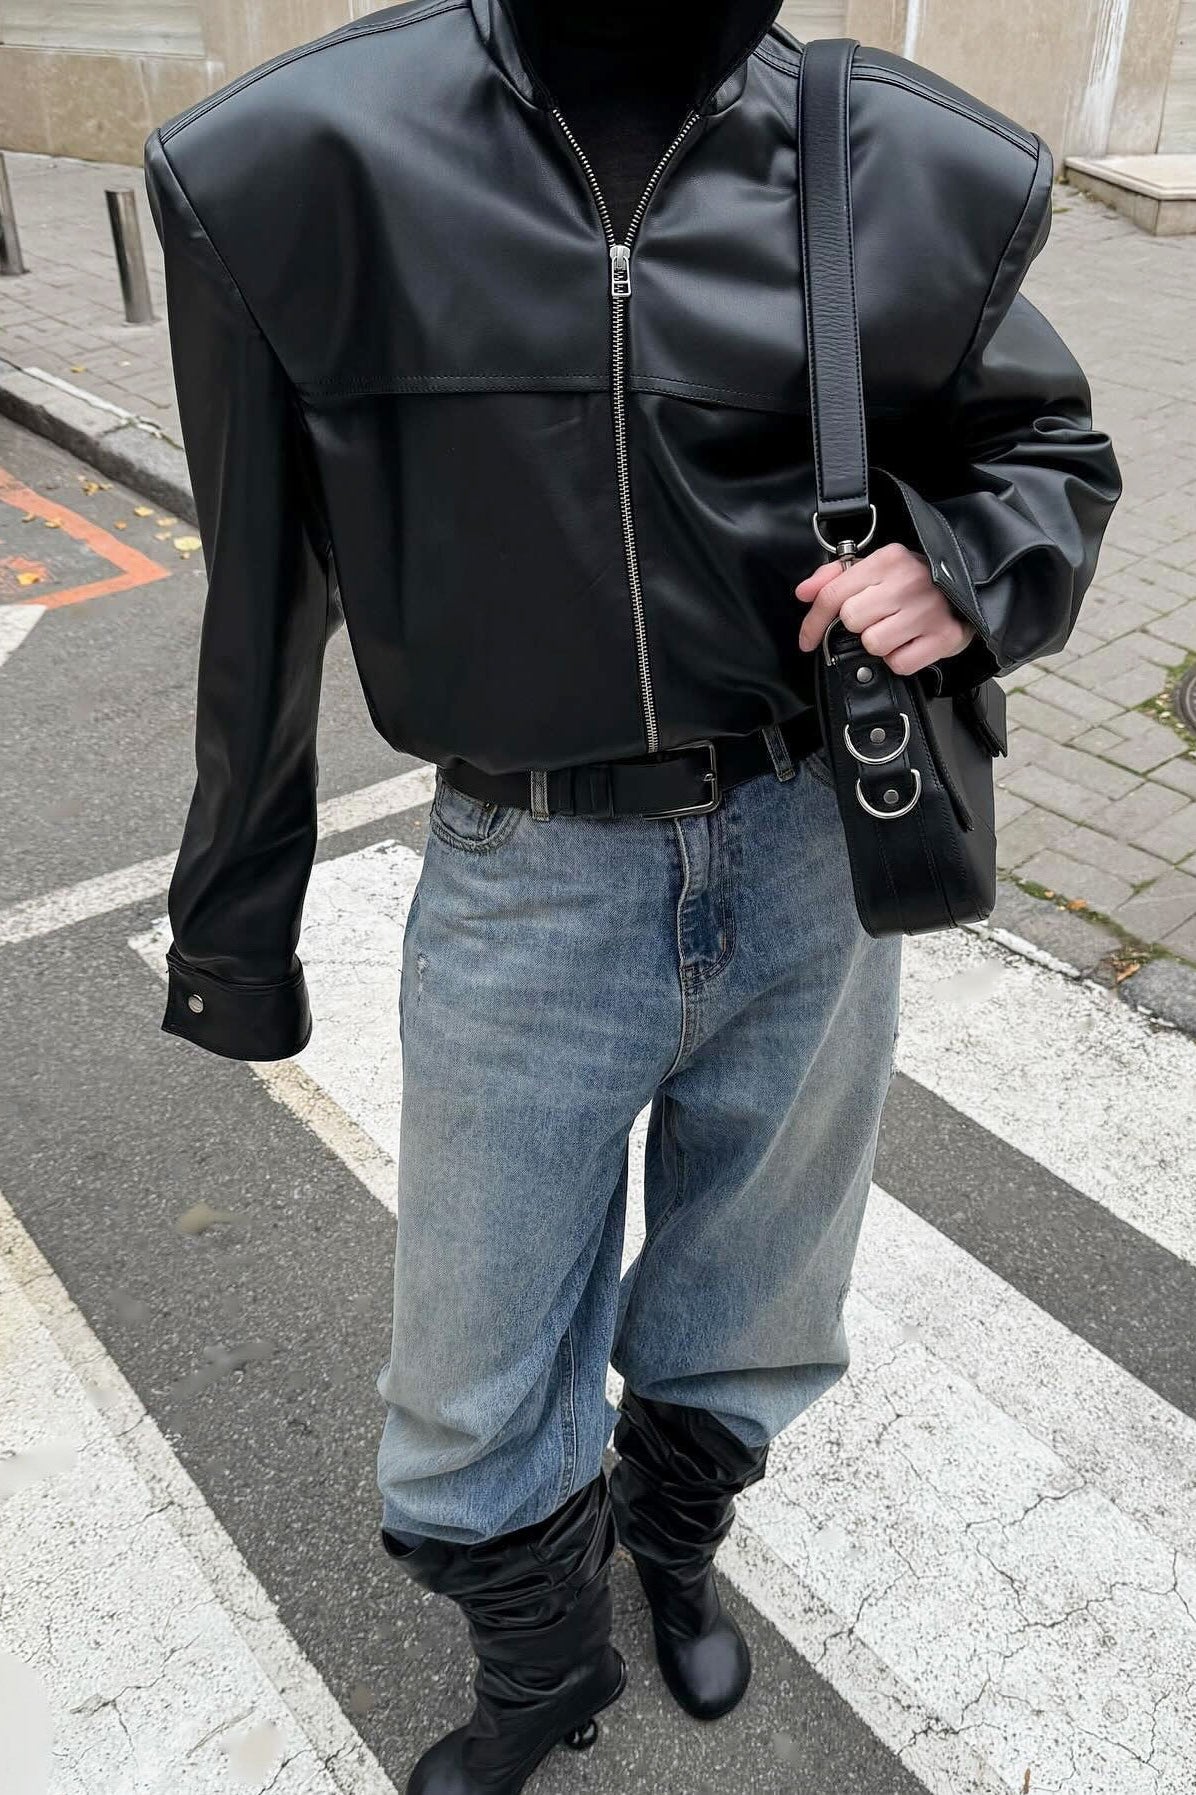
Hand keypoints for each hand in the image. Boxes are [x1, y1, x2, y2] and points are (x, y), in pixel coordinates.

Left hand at [795, 542, 974, 675]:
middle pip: (851, 620)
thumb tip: (804, 592)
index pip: (832, 594)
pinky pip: (898, 663)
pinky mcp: (944, 637)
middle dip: (857, 625)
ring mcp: (928, 610)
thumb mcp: (875, 569)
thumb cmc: (915, 583)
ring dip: (878, 644)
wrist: (970, 591)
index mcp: (888, 559)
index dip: (813, 622)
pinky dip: (899, 659)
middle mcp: (908, 581)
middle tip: (876, 618)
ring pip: (872, 644)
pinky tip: (910, 643)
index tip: (808, 639)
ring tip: (896, 629)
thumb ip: (834, 577)